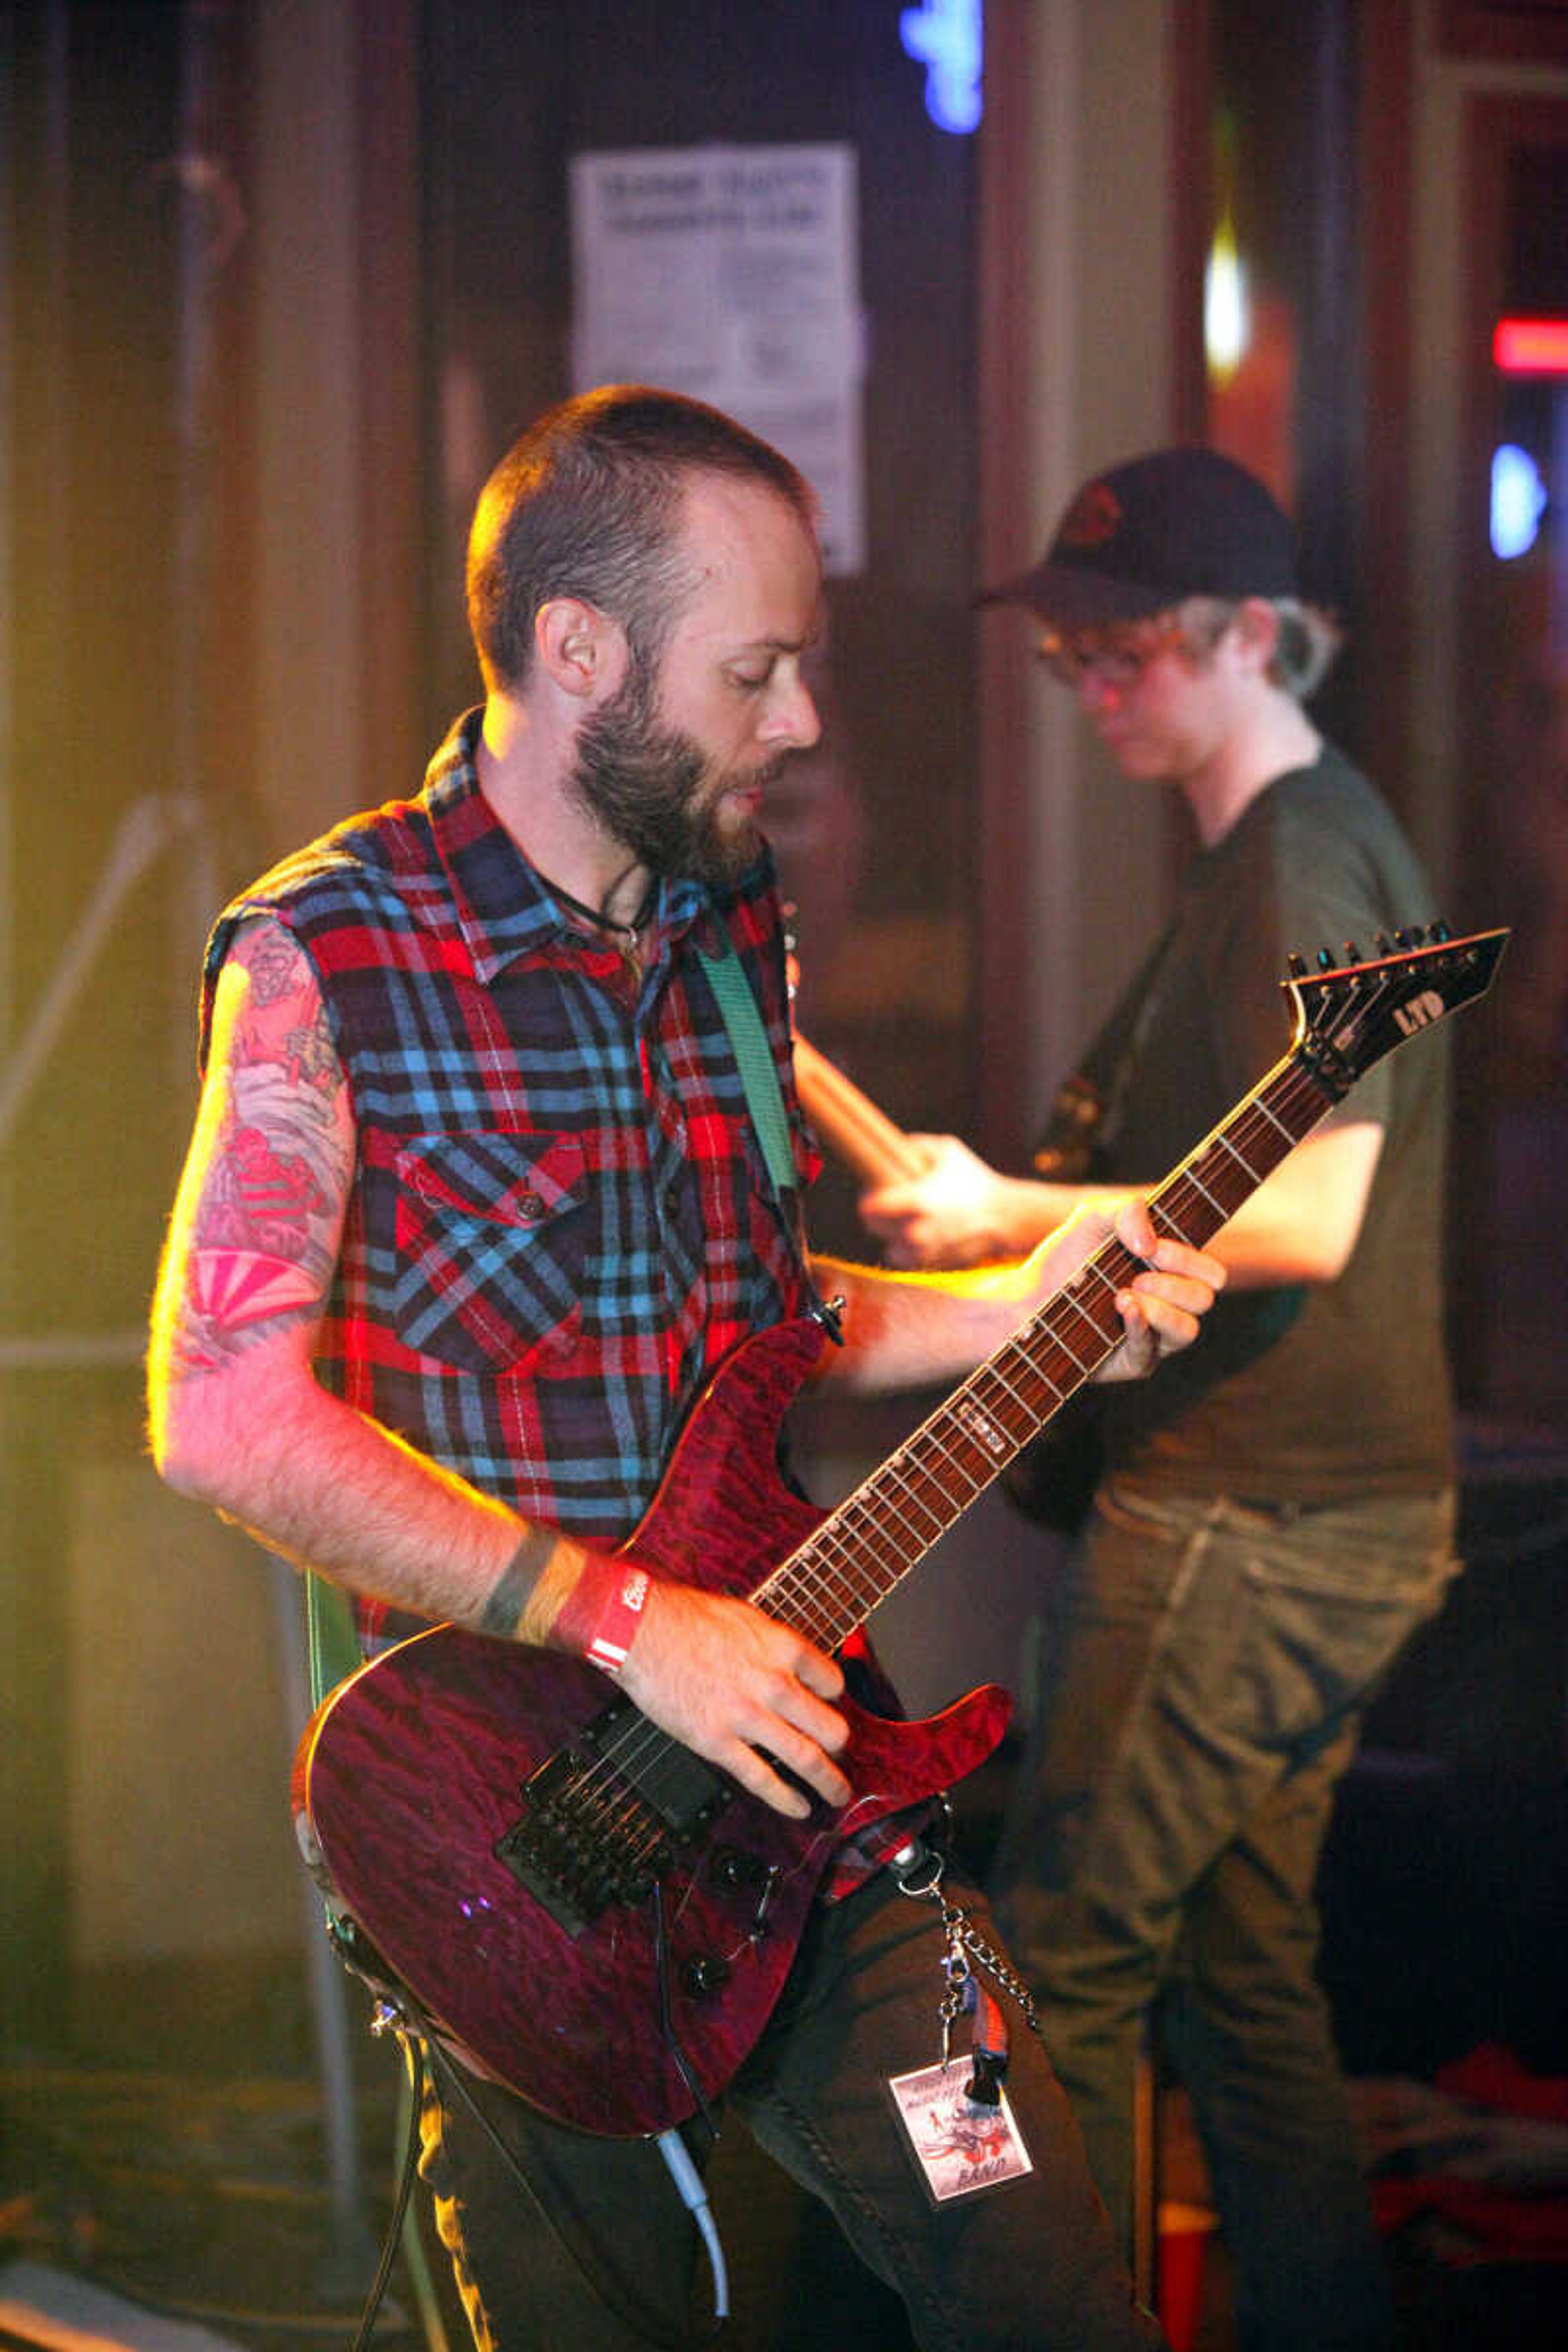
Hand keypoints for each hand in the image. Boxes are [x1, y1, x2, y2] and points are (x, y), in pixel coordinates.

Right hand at [617, 1579, 851, 1819]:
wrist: (641, 1630)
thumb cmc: (684, 1616)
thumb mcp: (744, 1616)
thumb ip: (770, 1643)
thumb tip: (786, 1660)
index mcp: (781, 1648)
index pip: (832, 1681)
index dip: (833, 1696)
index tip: (827, 1703)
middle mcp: (773, 1684)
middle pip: (829, 1726)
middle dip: (839, 1745)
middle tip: (839, 1753)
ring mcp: (747, 1716)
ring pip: (806, 1758)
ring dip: (828, 1782)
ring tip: (837, 1795)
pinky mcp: (717, 1742)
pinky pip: (761, 1779)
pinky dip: (786, 1799)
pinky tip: (799, 1808)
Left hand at [859, 1134, 1013, 1267]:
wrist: (1005, 1217)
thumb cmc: (976, 1180)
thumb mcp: (948, 1150)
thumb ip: (916, 1144)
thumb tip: (890, 1146)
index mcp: (917, 1201)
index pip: (868, 1207)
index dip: (868, 1196)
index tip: (875, 1188)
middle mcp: (916, 1231)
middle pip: (872, 1227)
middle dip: (877, 1213)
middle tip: (890, 1201)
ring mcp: (924, 1252)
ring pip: (888, 1246)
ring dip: (891, 1233)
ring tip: (907, 1219)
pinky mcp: (931, 1265)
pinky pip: (905, 1260)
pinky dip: (906, 1249)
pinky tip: (918, 1234)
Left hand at [1031, 1195, 1223, 1381]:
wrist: (1027, 1298)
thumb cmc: (1067, 1259)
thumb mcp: (1094, 1219)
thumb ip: (1127, 1210)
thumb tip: (1151, 1243)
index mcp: (1172, 1274)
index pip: (1209, 1272)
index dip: (1189, 1259)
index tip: (1151, 1248)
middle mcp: (1170, 1306)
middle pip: (1204, 1299)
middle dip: (1174, 1283)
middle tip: (1137, 1275)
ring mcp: (1154, 1337)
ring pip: (1188, 1330)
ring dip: (1160, 1308)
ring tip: (1122, 1294)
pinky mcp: (1133, 1362)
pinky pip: (1152, 1351)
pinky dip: (1140, 1326)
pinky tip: (1121, 1308)